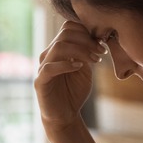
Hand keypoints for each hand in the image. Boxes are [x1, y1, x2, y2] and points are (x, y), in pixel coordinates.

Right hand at [35, 21, 106, 135]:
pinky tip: (79, 67)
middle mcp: (49, 54)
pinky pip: (50, 67)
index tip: (102, 44)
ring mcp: (43, 67)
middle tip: (101, 52)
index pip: (68, 27)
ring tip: (95, 60)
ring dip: (81, 51)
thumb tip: (98, 37)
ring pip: (59, 47)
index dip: (86, 31)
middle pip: (65, 34)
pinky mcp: (40, 81)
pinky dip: (67, 64)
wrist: (65, 115)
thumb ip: (87, 53)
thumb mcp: (85, 68)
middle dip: (87, 40)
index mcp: (59, 49)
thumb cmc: (74, 91)